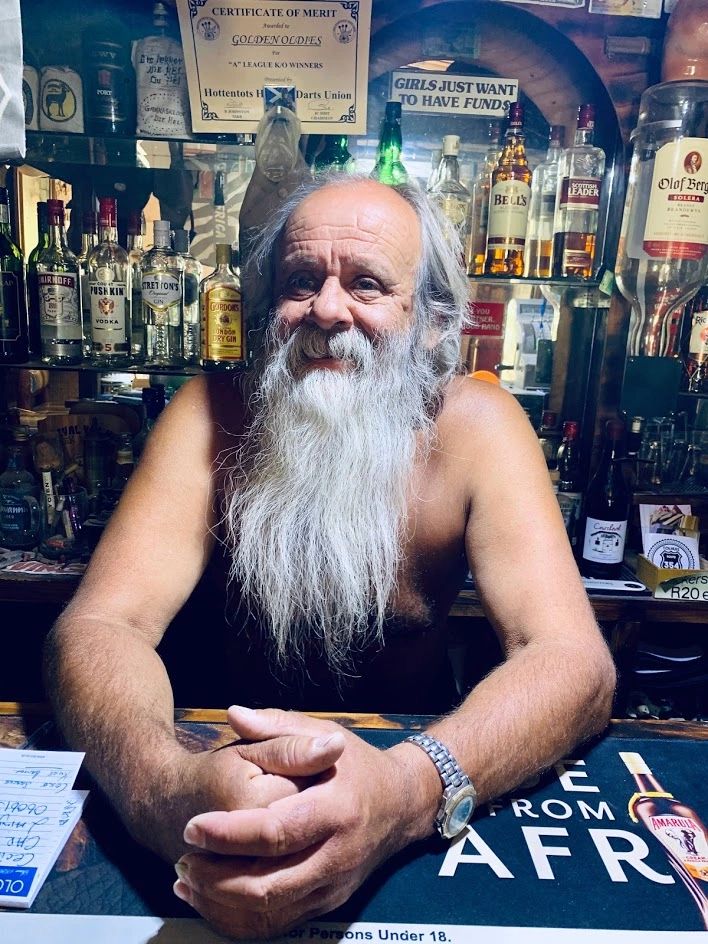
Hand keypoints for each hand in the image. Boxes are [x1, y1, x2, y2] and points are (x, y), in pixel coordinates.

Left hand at [172, 707, 430, 938]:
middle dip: (217, 878)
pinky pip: (279, 925)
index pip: (277, 831)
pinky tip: (211, 900)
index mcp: (336, 810)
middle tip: (184, 860)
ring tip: (187, 880)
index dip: (230, 834)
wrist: (403, 805)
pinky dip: (239, 919)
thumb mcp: (325, 733)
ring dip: (222, 903)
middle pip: (269, 884)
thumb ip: (277, 726)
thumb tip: (233, 713)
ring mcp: (335, 886)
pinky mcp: (329, 904)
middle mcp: (338, 855)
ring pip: (271, 913)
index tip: (193, 828)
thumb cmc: (357, 764)